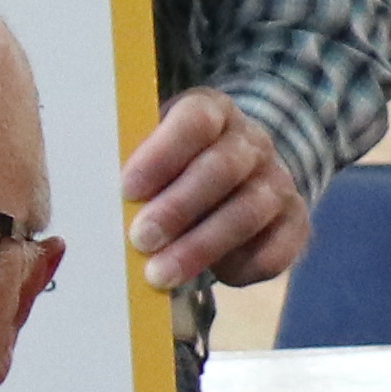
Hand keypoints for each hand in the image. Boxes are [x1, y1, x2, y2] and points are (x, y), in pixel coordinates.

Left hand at [117, 90, 309, 292]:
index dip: (162, 154)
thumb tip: (94, 200)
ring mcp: (278, 181)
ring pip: (248, 210)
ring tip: (160, 274)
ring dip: (201, 245)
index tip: (128, 188)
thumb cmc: (180, 167)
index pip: (195, 121)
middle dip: (178, 207)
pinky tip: (216, 278)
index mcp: (213, 113)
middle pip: (221, 169)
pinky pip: (278, 246)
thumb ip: (136, 169)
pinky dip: (246, 265)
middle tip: (140, 239)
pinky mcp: (296, 223)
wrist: (245, 177)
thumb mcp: (156, 152)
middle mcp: (252, 143)